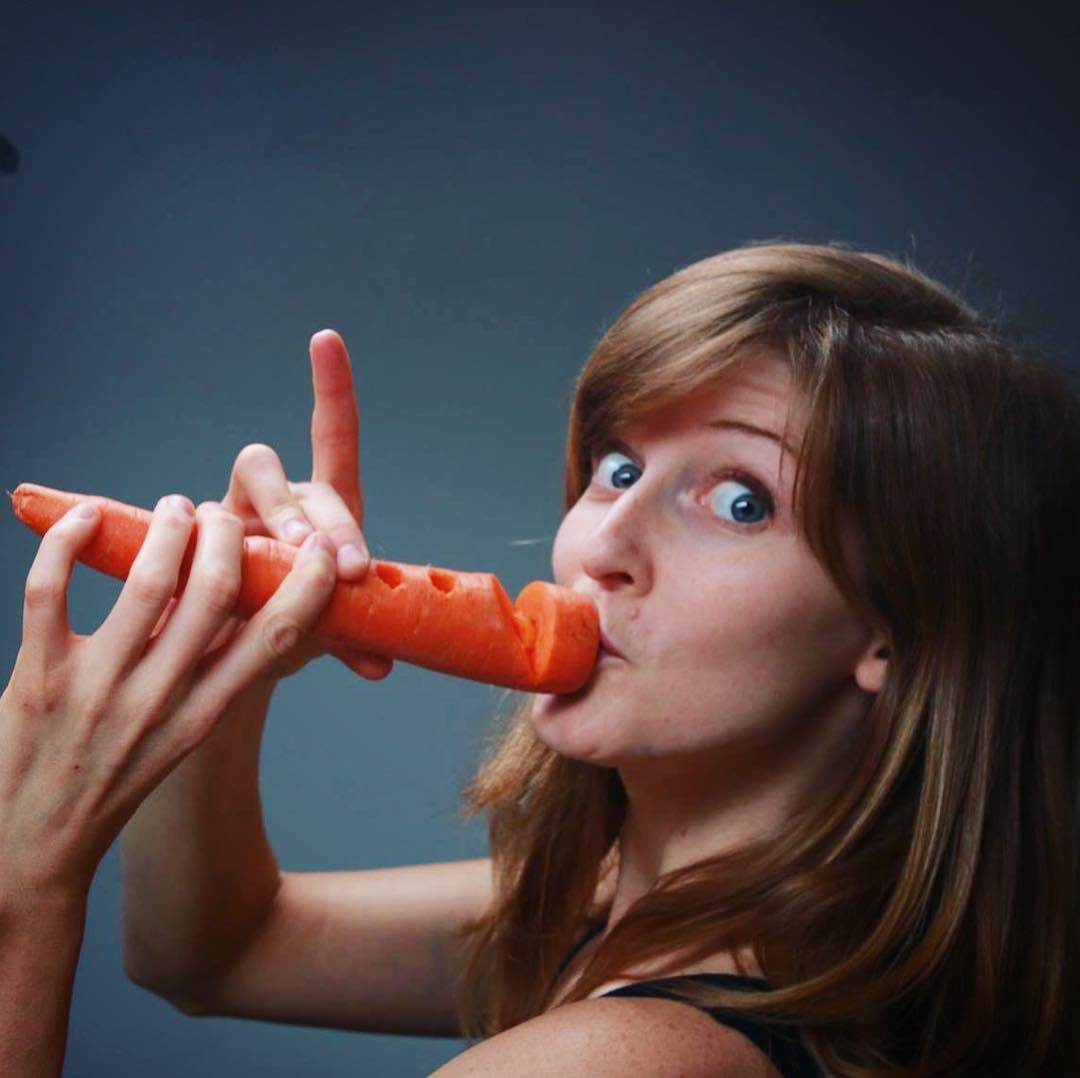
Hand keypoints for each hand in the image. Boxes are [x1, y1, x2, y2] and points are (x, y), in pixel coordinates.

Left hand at [0, 494, 342, 900]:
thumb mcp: (179, 736)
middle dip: (227, 537)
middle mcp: (157, 699)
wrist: (30, 847)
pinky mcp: (37, 676)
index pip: (272, 639)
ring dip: (168, 530)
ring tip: (174, 507)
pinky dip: (67, 542)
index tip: (321, 548)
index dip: (306, 586)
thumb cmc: (112, 783)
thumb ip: (208, 674)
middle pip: (213, 594)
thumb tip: (234, 603)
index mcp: (202, 714)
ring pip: (145, 584)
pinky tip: (86, 515)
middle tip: (222, 515)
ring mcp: (96, 686)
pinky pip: (51, 590)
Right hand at [152, 329, 393, 682]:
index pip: (330, 436)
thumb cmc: (296, 625)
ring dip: (280, 518)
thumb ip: (354, 637)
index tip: (325, 339)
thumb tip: (382, 664)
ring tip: (296, 560)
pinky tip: (224, 595)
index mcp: (322, 509)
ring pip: (250, 486)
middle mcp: (277, 503)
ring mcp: (231, 518)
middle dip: (322, 517)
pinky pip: (201, 536)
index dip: (330, 387)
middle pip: (296, 481)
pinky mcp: (195, 541)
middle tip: (343, 567)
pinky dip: (214, 564)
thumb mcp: (329, 628)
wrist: (240, 657)